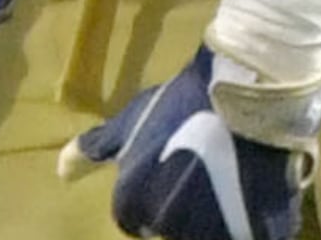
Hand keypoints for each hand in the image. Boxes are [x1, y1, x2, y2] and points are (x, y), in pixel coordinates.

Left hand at [62, 47, 311, 239]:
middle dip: (179, 206)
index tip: (165, 170)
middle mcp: (171, 226)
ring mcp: (217, 232)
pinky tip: (251, 194)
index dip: (147, 195)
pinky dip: (249, 223)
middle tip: (196, 169)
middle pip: (170, 229)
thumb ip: (92, 151)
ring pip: (207, 233)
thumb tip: (62, 175)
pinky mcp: (258, 233)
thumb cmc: (179, 105)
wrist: (245, 94)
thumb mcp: (129, 124)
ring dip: (213, 215)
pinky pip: (248, 236)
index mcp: (136, 203)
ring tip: (225, 179)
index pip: (133, 219)